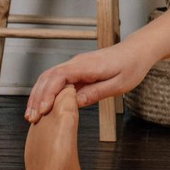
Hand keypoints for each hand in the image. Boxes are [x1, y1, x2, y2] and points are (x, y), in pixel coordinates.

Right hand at [25, 40, 152, 123]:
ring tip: (32, 115)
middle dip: (37, 98)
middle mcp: (77, 63)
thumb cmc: (131, 66)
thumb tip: (73, 103)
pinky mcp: (77, 70)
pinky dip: (47, 92)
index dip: (48, 93)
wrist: (137, 52)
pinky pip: (57, 80)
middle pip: (48, 77)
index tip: (43, 109)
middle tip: (31, 118)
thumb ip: (96, 93)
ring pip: (49, 78)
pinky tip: (44, 106)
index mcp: (87, 65)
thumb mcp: (119, 85)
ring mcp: (75, 65)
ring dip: (39, 95)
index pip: (59, 76)